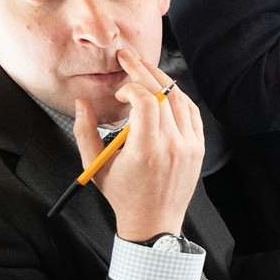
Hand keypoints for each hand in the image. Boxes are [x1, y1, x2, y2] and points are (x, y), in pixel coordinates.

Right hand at [76, 49, 203, 242]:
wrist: (154, 222)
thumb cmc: (122, 195)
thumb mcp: (95, 166)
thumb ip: (85, 131)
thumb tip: (81, 101)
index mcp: (146, 150)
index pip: (147, 101)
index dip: (131, 87)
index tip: (118, 93)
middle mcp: (173, 146)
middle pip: (164, 94)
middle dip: (144, 71)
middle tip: (128, 57)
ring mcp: (190, 147)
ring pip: (180, 100)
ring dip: (162, 81)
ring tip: (145, 70)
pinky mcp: (198, 149)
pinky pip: (192, 113)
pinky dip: (178, 98)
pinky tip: (164, 91)